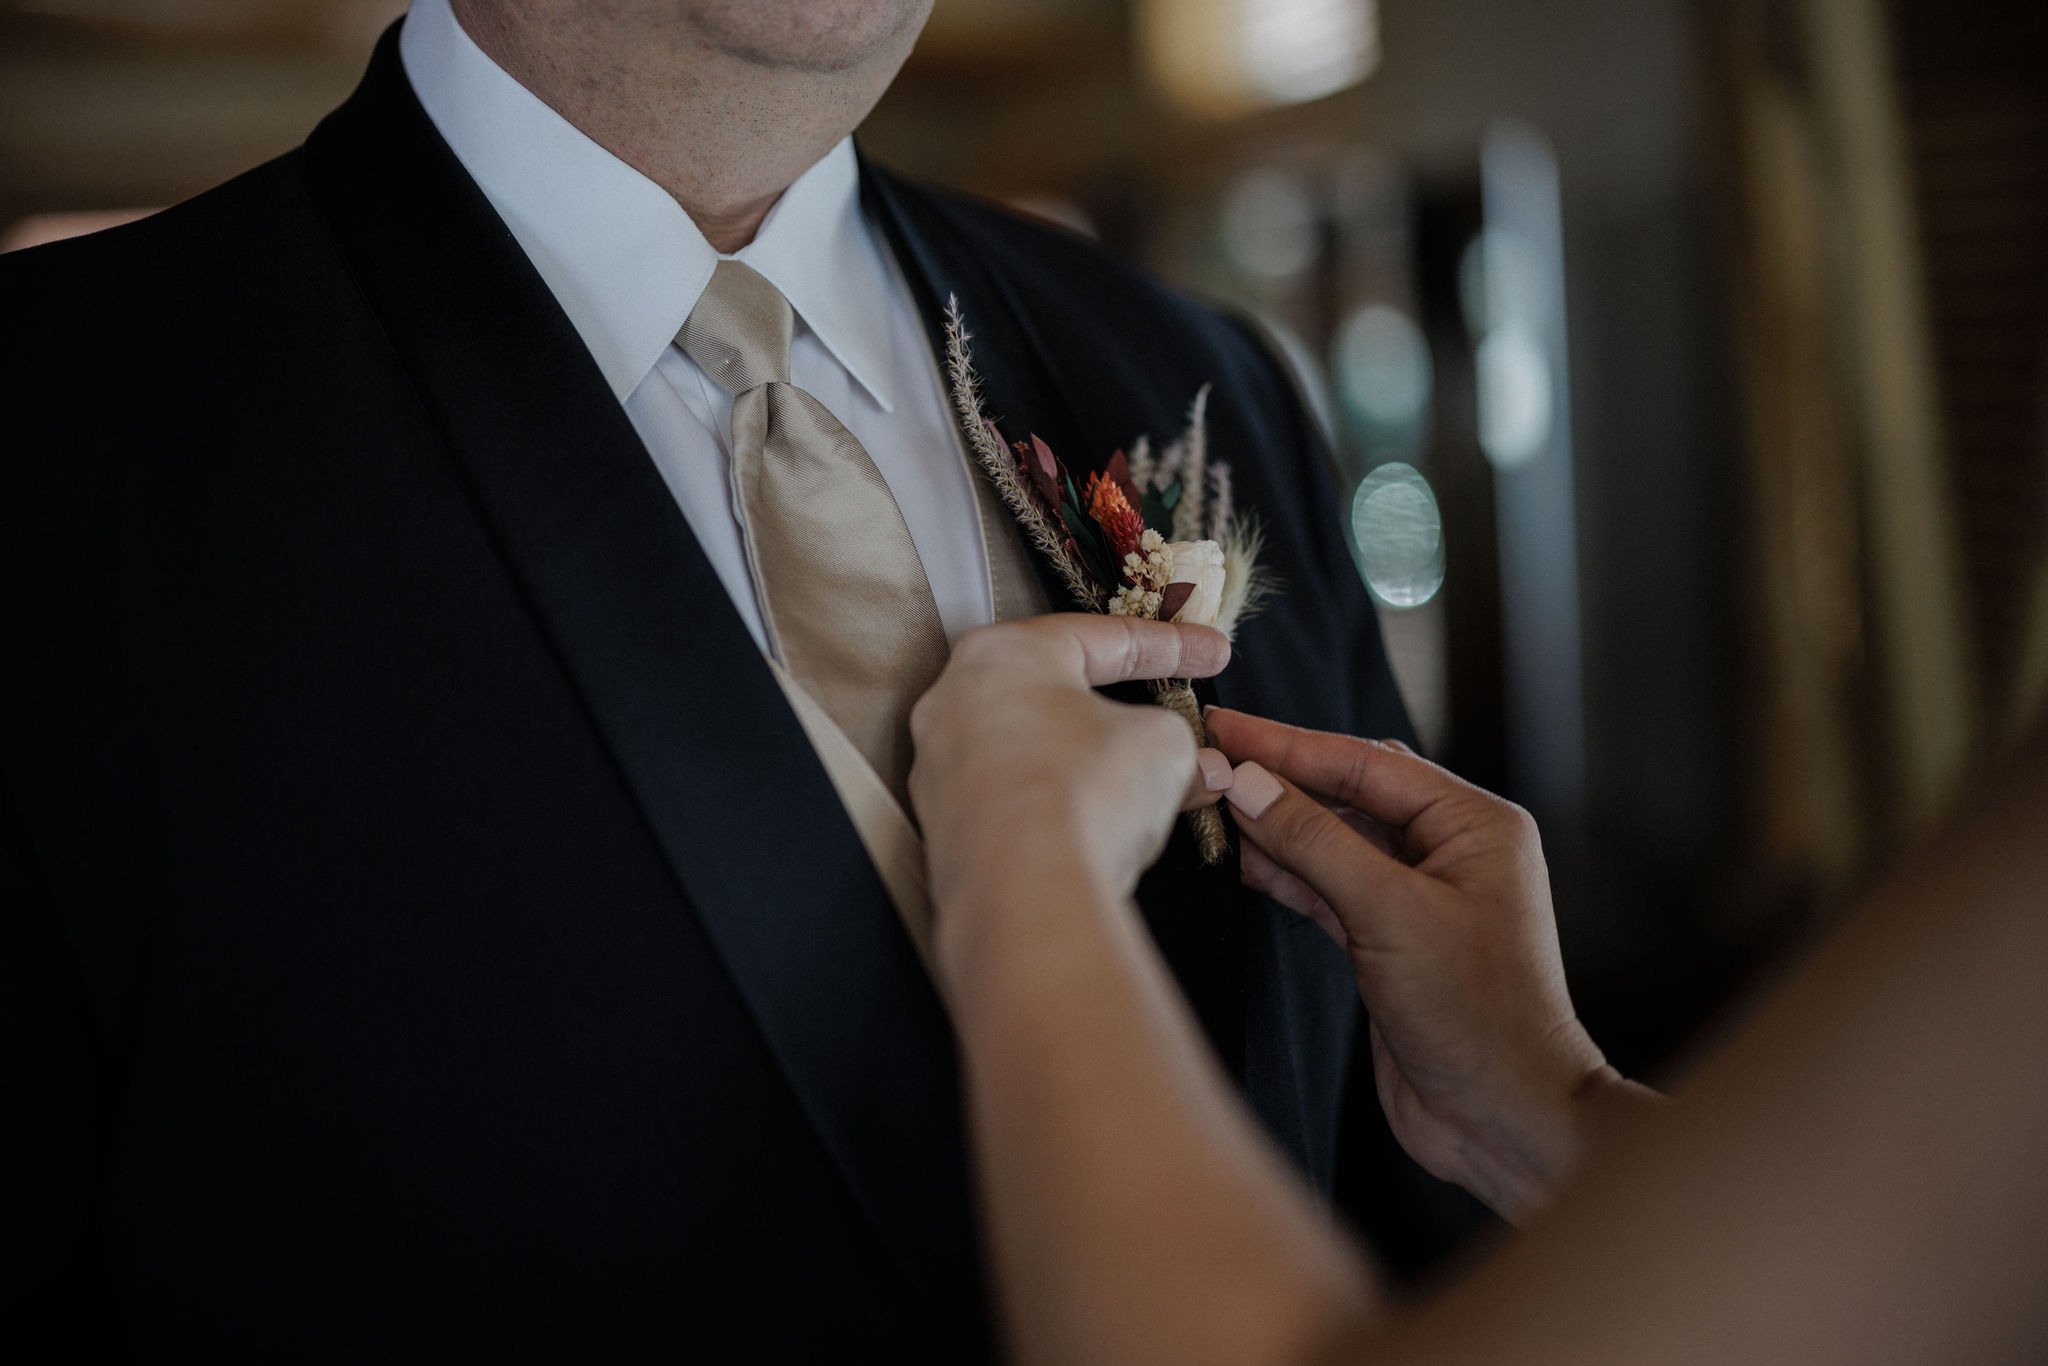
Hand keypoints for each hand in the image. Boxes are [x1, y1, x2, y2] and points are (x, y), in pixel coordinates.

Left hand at [909, 615, 1233, 987]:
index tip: (1211, 654)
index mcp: (1003, 654)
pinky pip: (1016, 803)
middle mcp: (955, 702)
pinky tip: (1103, 830)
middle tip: (1174, 722)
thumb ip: (1179, 740)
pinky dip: (1061, 809)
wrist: (1024, 895)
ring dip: (1094, 765)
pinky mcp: (943, 830)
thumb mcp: (1162, 744)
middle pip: (1057, 694)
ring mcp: (940, 769)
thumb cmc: (1086, 791)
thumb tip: (1200, 769)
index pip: (1100, 638)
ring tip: (1152, 789)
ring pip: (1035, 752)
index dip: (1168, 647)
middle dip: (1125, 712)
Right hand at [1205, 709, 1654, 1222]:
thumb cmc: (1479, 1019)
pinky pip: (1326, 886)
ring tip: (1209, 803)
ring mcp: (1418, 896)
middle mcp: (1450, 850)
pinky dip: (1284, 873)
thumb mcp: (1389, 916)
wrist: (1504, 1120)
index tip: (1225, 724)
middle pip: (1348, 793)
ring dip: (1274, 826)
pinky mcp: (1388, 939)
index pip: (1365, 762)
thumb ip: (1314, 843)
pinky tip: (1241, 860)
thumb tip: (1248, 783)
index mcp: (1474, 824)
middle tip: (1208, 755)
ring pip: (1332, 840)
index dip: (1288, 743)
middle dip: (1278, 777)